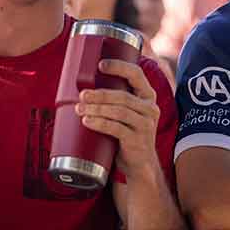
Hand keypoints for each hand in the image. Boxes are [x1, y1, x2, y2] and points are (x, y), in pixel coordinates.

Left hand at [76, 58, 159, 178]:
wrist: (138, 164)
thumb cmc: (125, 134)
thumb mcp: (123, 113)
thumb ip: (112, 100)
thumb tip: (80, 86)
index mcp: (146, 95)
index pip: (136, 74)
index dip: (119, 67)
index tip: (100, 64)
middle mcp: (150, 108)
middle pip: (122, 96)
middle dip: (99, 94)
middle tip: (82, 95)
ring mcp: (146, 125)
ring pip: (119, 112)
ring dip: (97, 109)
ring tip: (79, 109)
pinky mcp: (138, 140)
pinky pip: (117, 129)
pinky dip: (100, 123)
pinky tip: (87, 121)